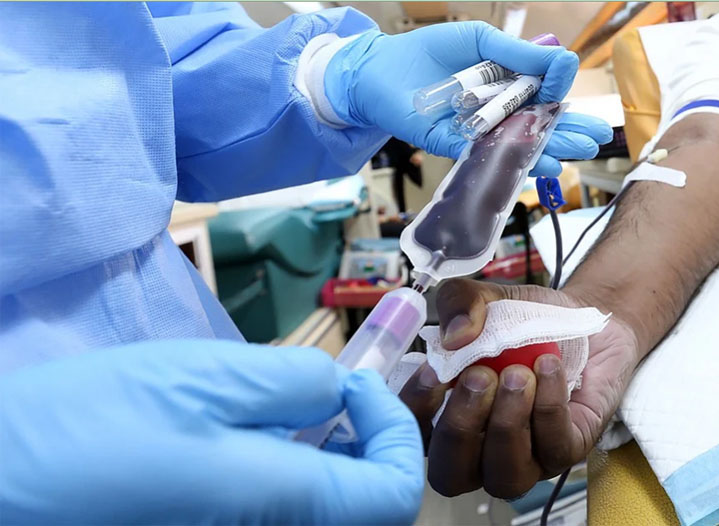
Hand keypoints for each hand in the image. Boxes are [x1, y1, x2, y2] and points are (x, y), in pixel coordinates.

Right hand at [0, 341, 422, 524]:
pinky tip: (247, 435)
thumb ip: (293, 385)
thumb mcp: (204, 380)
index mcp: (281, 511)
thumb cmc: (91, 427)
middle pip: (362, 506)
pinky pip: (276, 509)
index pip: (394, 495)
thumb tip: (340, 393)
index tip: (358, 384)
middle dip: (362, 440)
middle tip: (330, 391)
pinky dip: (286, 469)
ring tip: (285, 406)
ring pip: (320, 506)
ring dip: (326, 453)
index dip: (396, 431)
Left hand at [324, 22, 611, 171]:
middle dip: (567, 134)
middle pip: (536, 127)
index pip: (542, 101)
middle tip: (596, 141)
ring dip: (548, 150)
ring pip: (515, 145)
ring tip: (577, 155)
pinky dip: (510, 160)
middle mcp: (494, 113)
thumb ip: (520, 55)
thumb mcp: (482, 41)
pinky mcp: (453, 146)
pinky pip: (484, 156)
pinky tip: (538, 164)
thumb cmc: (430, 51)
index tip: (584, 112)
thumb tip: (564, 63)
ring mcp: (475, 132)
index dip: (565, 108)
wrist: (382, 67)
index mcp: (504, 86)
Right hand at [400, 279, 637, 497]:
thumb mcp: (486, 299)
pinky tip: (549, 367)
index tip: (434, 371)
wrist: (584, 321)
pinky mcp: (566, 453)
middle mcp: (477, 450)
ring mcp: (523, 459)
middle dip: (462, 427)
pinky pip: (553, 448)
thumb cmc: (525, 320)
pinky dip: (548, 406)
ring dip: (507, 424)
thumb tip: (454, 337)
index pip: (413, 435)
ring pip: (504, 476)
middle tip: (481, 376)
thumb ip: (460, 302)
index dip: (417, 411)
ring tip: (519, 374)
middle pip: (450, 474)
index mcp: (443, 416)